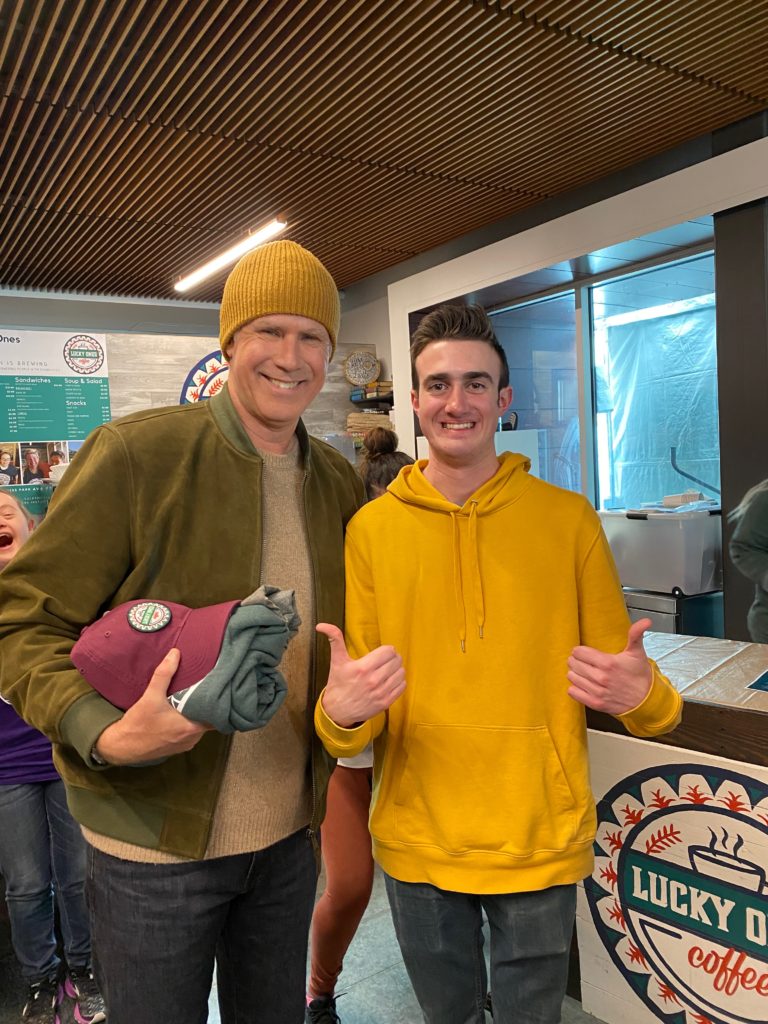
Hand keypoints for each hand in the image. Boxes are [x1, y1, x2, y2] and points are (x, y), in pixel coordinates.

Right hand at [94, 649, 212, 764]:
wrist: (121, 747)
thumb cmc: (138, 724)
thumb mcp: (151, 696)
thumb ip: (164, 674)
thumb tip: (175, 653)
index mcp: (192, 727)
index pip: (217, 715)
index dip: (219, 702)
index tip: (219, 689)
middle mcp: (193, 738)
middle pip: (208, 719)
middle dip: (206, 705)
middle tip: (205, 689)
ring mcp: (185, 745)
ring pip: (199, 727)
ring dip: (196, 715)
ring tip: (194, 698)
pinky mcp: (177, 748)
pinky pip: (189, 734)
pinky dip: (188, 724)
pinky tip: (181, 713)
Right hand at [316, 623, 404, 727]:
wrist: (337, 711)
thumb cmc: (338, 684)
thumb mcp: (336, 661)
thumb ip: (334, 640)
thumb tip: (322, 625)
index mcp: (363, 667)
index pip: (388, 651)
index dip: (386, 650)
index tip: (381, 653)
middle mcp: (373, 680)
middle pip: (397, 660)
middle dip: (392, 659)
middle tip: (385, 661)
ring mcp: (381, 692)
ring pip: (401, 673)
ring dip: (396, 670)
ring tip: (387, 671)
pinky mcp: (385, 703)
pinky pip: (402, 686)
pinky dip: (398, 682)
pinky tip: (389, 681)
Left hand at [567, 618, 652, 715]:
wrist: (646, 699)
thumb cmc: (640, 674)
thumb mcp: (637, 653)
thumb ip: (636, 635)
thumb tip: (645, 621)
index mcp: (607, 663)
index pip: (579, 652)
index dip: (579, 651)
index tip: (583, 652)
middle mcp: (600, 678)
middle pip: (573, 664)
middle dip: (575, 660)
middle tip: (582, 661)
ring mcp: (597, 692)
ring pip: (572, 677)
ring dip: (574, 673)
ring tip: (582, 671)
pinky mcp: (595, 704)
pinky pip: (573, 692)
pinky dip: (575, 687)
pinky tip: (582, 684)